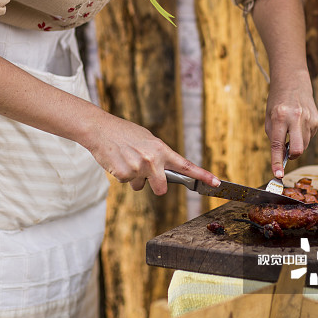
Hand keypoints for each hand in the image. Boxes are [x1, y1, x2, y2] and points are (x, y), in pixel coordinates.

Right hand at [82, 111, 219, 195]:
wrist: (100, 129)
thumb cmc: (124, 133)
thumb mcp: (147, 139)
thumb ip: (159, 155)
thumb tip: (166, 170)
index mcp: (161, 150)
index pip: (186, 165)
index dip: (203, 175)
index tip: (216, 183)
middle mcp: (152, 160)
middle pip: (162, 188)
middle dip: (156, 186)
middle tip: (145, 173)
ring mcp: (138, 168)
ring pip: (140, 186)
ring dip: (134, 178)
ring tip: (126, 159)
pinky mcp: (123, 175)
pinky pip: (126, 183)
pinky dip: (121, 175)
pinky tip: (117, 161)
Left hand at [265, 69, 317, 176]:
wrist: (292, 81)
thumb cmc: (277, 101)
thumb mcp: (269, 117)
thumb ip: (273, 137)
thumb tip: (281, 156)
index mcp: (280, 116)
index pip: (277, 145)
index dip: (277, 162)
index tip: (277, 175)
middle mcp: (296, 117)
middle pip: (299, 149)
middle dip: (293, 156)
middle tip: (287, 152)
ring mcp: (309, 119)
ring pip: (304, 145)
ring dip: (297, 144)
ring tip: (291, 130)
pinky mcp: (316, 120)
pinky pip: (309, 137)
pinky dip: (302, 136)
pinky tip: (298, 124)